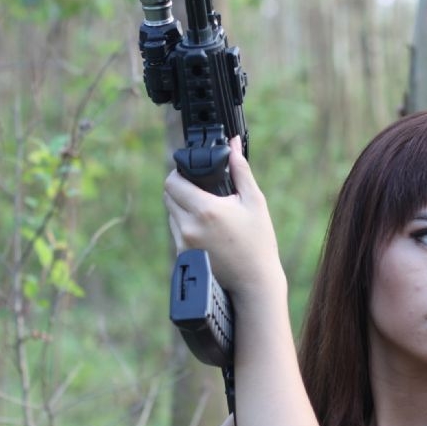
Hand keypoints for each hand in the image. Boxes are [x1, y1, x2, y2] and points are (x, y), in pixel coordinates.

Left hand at [163, 137, 283, 300]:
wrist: (254, 281)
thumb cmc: (258, 241)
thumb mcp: (254, 202)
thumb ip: (240, 170)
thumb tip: (232, 144)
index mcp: (205, 209)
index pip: (172, 182)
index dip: (178, 173)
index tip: (190, 172)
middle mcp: (189, 226)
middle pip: (168, 196)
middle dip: (180, 189)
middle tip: (200, 190)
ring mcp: (183, 243)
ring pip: (171, 214)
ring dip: (182, 208)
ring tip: (207, 212)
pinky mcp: (183, 256)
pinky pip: (176, 232)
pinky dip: (186, 225)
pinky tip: (208, 230)